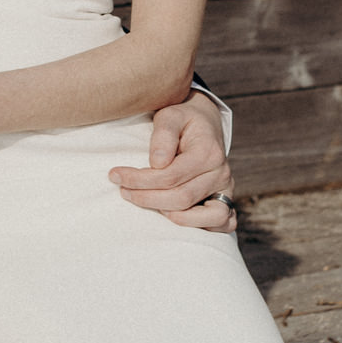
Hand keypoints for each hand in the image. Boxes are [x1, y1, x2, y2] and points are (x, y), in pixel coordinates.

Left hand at [111, 92, 233, 232]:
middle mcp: (221, 173)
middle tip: (123, 191)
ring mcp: (226, 188)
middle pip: (181, 198)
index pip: (170, 176)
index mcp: (208, 152)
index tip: (115, 175)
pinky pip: (223, 223)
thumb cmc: (183, 119)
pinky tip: (175, 218)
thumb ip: (164, 134)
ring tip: (146, 203)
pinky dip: (202, 226)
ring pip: (203, 217)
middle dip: (147, 198)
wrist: (204, 122)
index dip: (140, 180)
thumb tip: (157, 162)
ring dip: (171, 216)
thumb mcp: (170, 115)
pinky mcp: (225, 199)